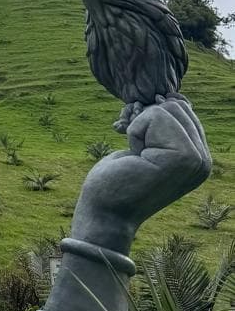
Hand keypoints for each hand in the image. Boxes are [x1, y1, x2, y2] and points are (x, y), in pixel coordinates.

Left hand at [73, 95, 210, 248]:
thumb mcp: (148, 148)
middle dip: (146, 123)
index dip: (151, 121)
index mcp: (198, 159)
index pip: (182, 109)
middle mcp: (204, 161)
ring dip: (140, 128)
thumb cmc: (118, 180)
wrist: (106, 212)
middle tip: (140, 155)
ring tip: (139, 158)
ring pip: (165, 109)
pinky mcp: (184, 157)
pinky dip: (135, 132)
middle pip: (175, 105)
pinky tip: (136, 159)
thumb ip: (168, 129)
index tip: (143, 151)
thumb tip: (175, 98)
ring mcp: (197, 160)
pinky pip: (154, 116)